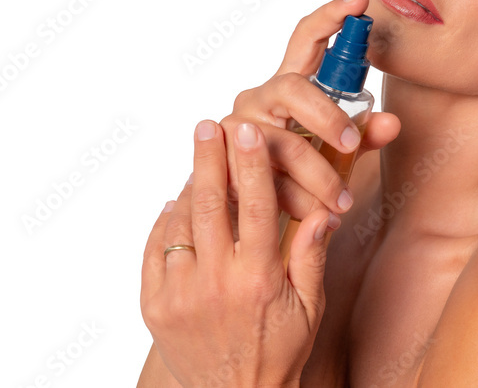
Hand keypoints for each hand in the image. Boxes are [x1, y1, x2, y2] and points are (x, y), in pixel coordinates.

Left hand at [141, 119, 325, 387]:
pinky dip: (165, 223)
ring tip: (197, 160)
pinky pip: (156, 250)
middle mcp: (216, 282)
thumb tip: (322, 211)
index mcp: (258, 278)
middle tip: (208, 125)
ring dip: (188, 186)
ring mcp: (180, 294)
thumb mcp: (309, 308)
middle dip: (209, 159)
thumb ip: (311, 256)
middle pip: (210, 204)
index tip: (247, 132)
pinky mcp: (154, 306)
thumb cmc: (280, 351)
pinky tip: (176, 205)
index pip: (255, 206)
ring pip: (181, 223)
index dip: (251, 164)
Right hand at [219, 0, 399, 230]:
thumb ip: (364, 134)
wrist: (245, 210)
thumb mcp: (334, 150)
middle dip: (328, 117)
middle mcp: (260, 96)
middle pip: (294, 89)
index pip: (307, 39)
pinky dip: (297, 202)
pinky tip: (314, 216)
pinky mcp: (224, 160)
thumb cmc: (297, 171)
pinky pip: (267, 179)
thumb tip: (393, 123)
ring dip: (319, 177)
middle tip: (353, 145)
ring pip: (284, 143)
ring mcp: (239, 126)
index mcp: (290, 84)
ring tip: (343, 202)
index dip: (331, 16)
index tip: (359, 2)